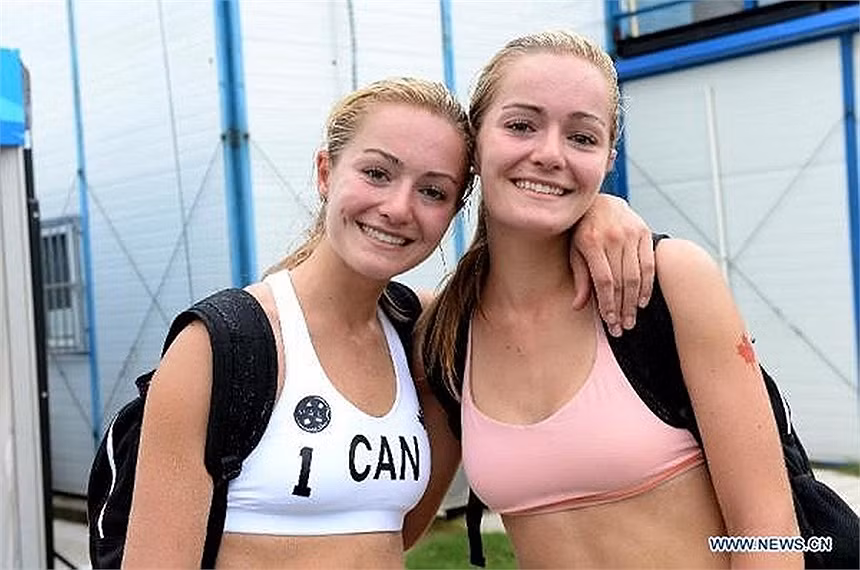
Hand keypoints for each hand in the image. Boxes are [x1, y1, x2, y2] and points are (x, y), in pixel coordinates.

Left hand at [571, 194, 654, 335]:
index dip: (607, 303)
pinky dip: (647, 286)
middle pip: (621, 282)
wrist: (601, 201)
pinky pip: (648, 264)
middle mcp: (613, 237)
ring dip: (634, 302)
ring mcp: (631, 233)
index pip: (604, 280)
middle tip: (621, 328)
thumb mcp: (575, 251)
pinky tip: (642, 302)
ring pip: (636, 276)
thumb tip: (577, 307)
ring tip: (631, 320)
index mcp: (591, 242)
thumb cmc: (582, 231)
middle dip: (621, 308)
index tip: (609, 321)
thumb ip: (580, 277)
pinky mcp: (644, 232)